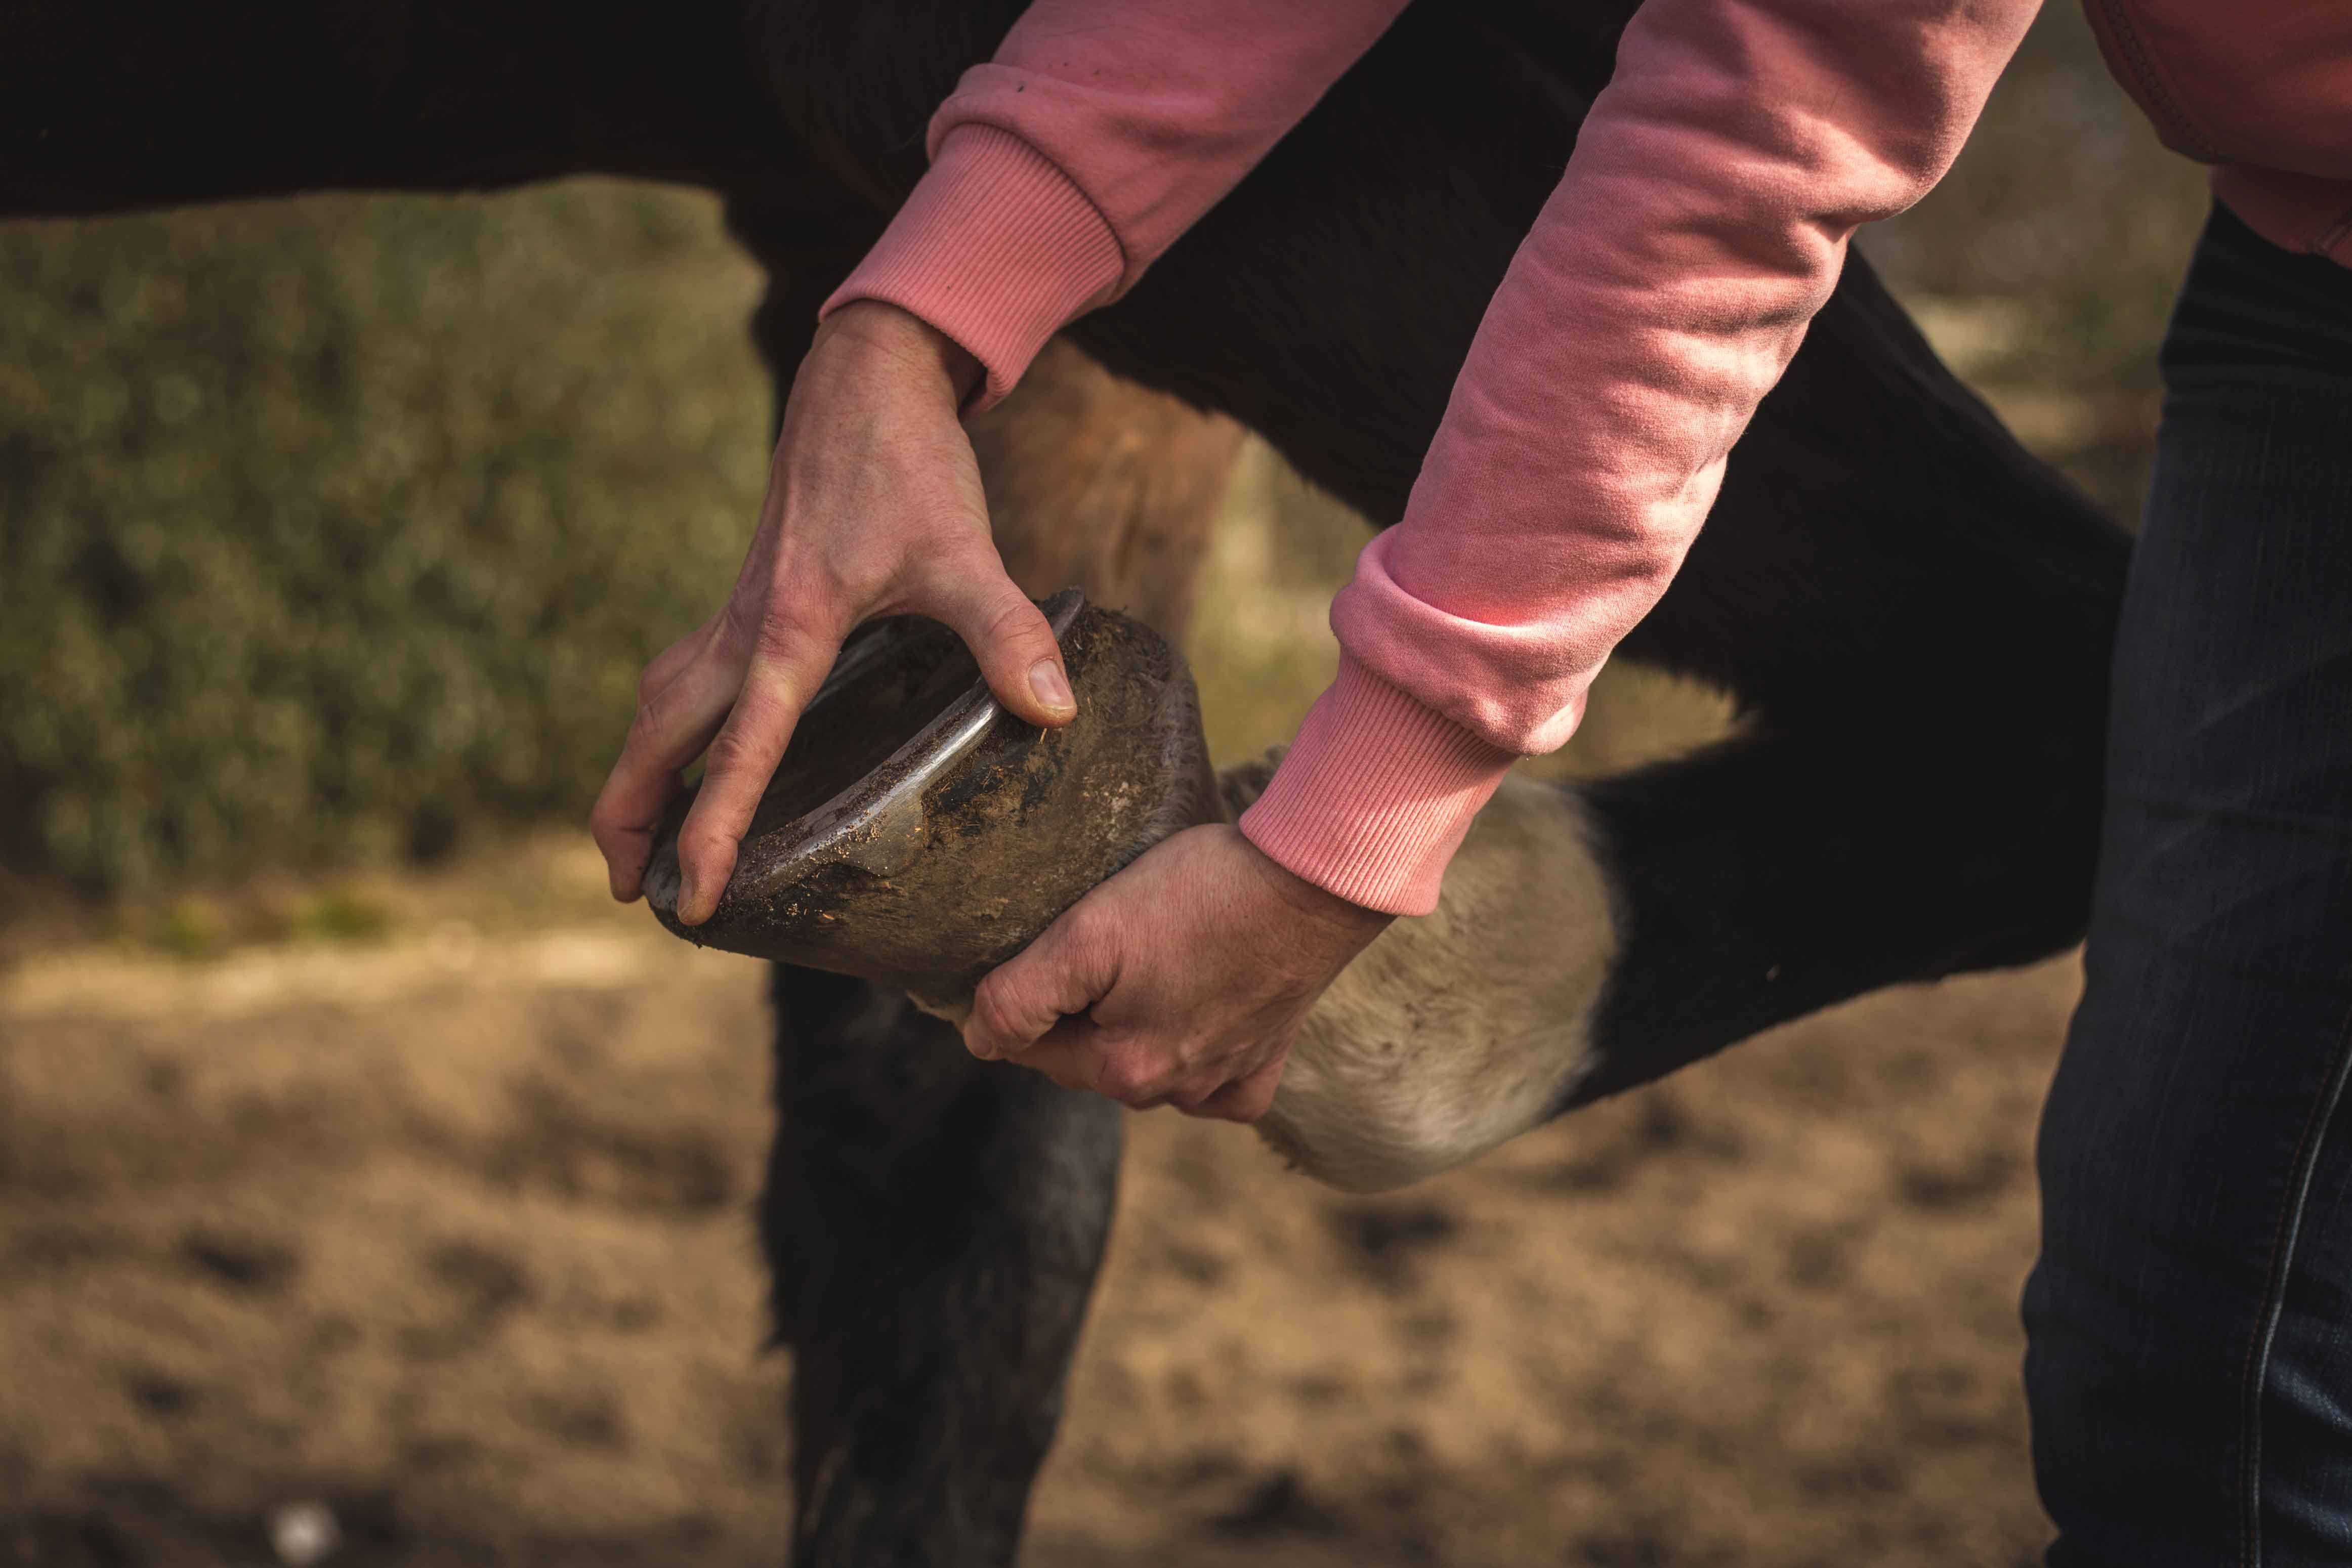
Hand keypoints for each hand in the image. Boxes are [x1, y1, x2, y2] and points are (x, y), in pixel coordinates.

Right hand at [591, 301, 1077, 923]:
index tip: (695, 894)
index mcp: (791, 627)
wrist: (866, 378)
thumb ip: (1006, 633)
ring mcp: (737, 610)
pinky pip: (687, 678)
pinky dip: (672, 730)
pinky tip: (691, 758)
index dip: (713, 828)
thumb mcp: (965, 550)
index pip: (742, 750)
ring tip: (635, 844)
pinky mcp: (747, 598)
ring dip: (640, 773)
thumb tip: (1052, 710)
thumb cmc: (908, 463)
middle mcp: (746, 625)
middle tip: (631, 889)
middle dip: (634, 813)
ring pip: (663, 705)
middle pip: (662, 734)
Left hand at [964, 826, 1392, 1120]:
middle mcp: (1174, 1090)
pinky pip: (1216, 1082)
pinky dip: (1200, 1054)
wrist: (1313, 881)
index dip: (1026, 992)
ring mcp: (1224, 1080)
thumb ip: (1021, 996)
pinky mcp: (1266, 1062)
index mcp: (1122, 1070)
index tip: (1051, 941)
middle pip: (1088, 1055)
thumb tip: (977, 1041)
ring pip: (1146, 1063)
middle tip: (1103, 940)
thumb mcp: (1089, 932)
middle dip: (1080, 1008)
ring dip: (1133, 1023)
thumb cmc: (1200, 895)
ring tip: (1153, 957)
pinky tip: (1201, 1011)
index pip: (1032, 1044)